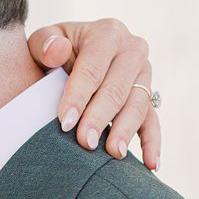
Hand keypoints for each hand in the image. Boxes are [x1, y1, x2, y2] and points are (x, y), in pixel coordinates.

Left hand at [27, 19, 160, 168]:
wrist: (75, 56)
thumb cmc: (55, 52)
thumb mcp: (44, 42)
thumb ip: (44, 44)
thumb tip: (56, 50)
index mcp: (108, 33)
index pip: (93, 67)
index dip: (79, 96)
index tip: (65, 123)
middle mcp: (133, 50)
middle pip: (117, 89)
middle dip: (100, 117)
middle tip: (85, 143)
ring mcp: (145, 75)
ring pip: (138, 106)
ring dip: (125, 131)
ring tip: (112, 154)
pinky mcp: (149, 98)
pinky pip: (153, 122)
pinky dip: (153, 143)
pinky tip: (150, 165)